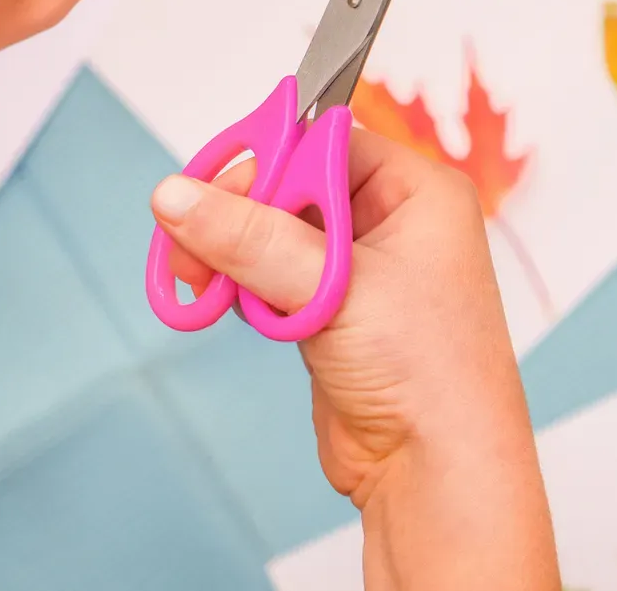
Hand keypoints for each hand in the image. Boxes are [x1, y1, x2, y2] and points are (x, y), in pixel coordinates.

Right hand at [150, 130, 558, 590]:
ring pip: (271, 233)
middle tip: (190, 245)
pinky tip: (225, 304)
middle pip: (289, 185)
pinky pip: (268, 276)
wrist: (437, 475)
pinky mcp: (329, 311)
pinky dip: (241, 288)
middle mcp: (391, 221)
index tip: (208, 186)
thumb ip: (253, 239)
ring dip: (232, 255)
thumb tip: (179, 196)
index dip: (266, 160)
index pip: (323, 141)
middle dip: (237, 215)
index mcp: (417, 192)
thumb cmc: (431, 377)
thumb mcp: (335, 289)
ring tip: (204, 285)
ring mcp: (359, 268)